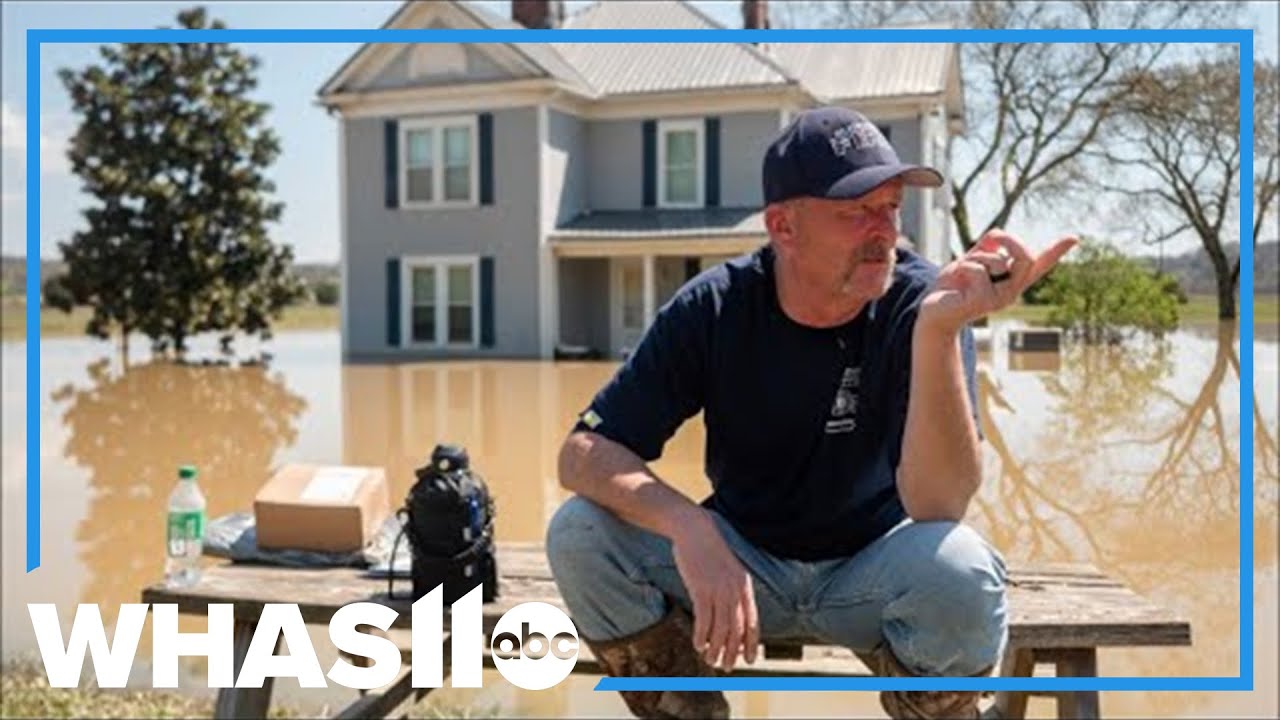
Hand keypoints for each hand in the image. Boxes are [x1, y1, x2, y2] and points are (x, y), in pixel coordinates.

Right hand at [670, 511, 758, 670]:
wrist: (695, 529)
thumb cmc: (709, 550)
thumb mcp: (729, 569)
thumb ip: (733, 590)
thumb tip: (732, 613)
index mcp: (745, 586)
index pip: (752, 621)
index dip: (751, 643)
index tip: (749, 659)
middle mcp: (734, 590)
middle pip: (737, 629)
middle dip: (732, 652)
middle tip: (726, 667)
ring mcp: (718, 590)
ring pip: (720, 628)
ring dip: (715, 648)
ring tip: (710, 661)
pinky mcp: (700, 589)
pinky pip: (703, 619)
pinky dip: (701, 635)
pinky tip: (697, 645)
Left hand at [919, 229, 1077, 332]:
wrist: (932, 314)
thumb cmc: (952, 288)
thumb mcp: (970, 260)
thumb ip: (985, 248)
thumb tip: (996, 236)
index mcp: (1010, 280)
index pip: (1039, 264)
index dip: (1056, 251)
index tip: (1074, 238)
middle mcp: (1010, 291)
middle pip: (1026, 256)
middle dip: (1008, 240)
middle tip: (989, 239)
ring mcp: (1000, 298)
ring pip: (996, 260)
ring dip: (973, 258)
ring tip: (961, 274)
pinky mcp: (984, 302)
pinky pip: (976, 269)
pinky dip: (961, 268)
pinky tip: (955, 285)